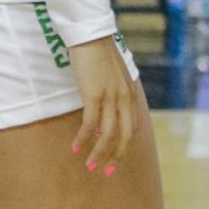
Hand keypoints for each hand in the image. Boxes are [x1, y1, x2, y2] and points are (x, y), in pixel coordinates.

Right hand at [69, 35, 137, 171]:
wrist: (92, 35)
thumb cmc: (99, 53)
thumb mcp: (114, 76)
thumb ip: (114, 94)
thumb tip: (102, 117)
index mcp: (130, 95)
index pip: (132, 129)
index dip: (124, 148)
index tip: (115, 161)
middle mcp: (124, 99)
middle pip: (124, 136)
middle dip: (115, 157)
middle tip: (105, 172)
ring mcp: (110, 98)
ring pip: (108, 134)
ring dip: (99, 152)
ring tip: (90, 165)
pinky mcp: (93, 95)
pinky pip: (90, 124)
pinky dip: (84, 138)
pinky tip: (76, 147)